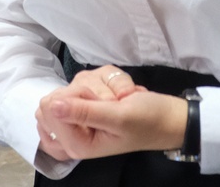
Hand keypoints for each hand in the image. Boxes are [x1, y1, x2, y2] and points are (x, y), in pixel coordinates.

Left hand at [42, 66, 189, 161]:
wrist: (170, 117)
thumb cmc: (147, 122)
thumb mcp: (118, 118)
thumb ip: (84, 112)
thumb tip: (52, 105)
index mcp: (74, 144)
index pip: (49, 110)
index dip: (75, 99)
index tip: (101, 104)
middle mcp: (74, 129)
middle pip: (60, 94)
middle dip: (92, 92)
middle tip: (114, 103)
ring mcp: (83, 111)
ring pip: (79, 82)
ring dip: (107, 85)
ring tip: (124, 99)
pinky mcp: (93, 97)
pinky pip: (92, 75)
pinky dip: (111, 79)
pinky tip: (124, 94)